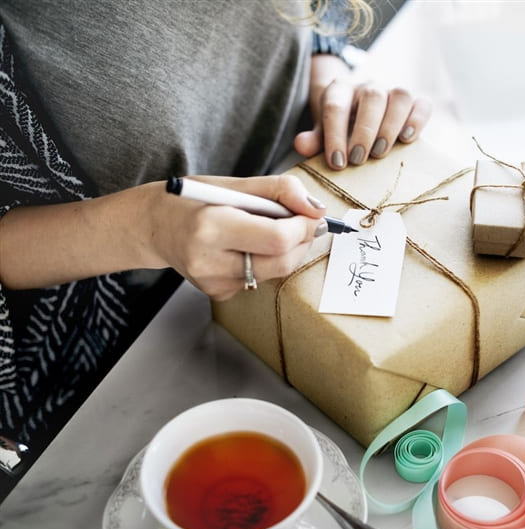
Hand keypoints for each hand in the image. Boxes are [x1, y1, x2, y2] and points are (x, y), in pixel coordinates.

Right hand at [152, 174, 325, 300]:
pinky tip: (247, 247)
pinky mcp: (218, 293)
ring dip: (286, 250)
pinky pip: (260, 279)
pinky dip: (266, 261)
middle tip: (302, 222)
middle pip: (282, 262)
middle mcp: (209, 261)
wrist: (153, 227)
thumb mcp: (233, 183)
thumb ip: (280, 190)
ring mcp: (213, 282)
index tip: (311, 215)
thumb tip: (317, 210)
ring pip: (275, 272)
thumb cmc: (192, 200)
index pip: (277, 239)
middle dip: (302, 241)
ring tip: (269, 228)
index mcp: (211, 227)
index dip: (303, 227)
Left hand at [294, 56, 431, 168]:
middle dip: (365, 131)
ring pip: (400, 96)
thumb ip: (313, 140)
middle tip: (359, 159)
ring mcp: (392, 92)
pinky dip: (418, 119)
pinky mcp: (414, 102)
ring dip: (391, 126)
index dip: (335, 135)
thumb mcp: (322, 133)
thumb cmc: (339, 128)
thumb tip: (301, 145)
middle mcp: (367, 86)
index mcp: (340, 90)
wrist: (357, 114)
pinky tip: (408, 139)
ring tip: (381, 153)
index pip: (336, 106)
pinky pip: (422, 103)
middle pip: (371, 97)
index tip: (337, 163)